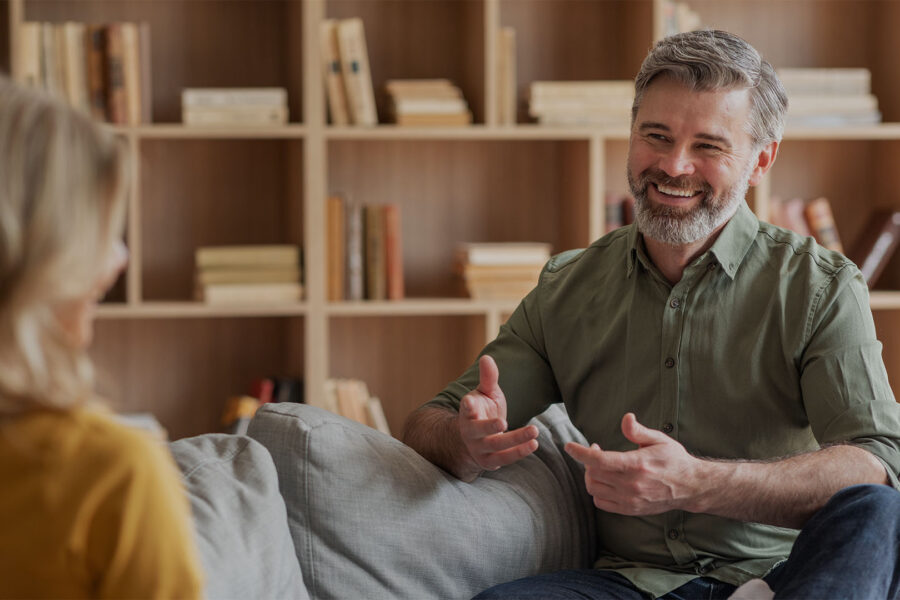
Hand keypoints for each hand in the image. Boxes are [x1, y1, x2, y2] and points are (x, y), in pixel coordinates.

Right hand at [457, 355, 539, 476]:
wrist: (474, 439)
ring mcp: (478, 448)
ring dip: (515, 440)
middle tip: (503, 422)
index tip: (468, 402)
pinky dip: (519, 452)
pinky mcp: (489, 461)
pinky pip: (504, 459)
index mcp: (468, 412)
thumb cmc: (483, 410)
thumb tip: (487, 358)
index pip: (465, 409)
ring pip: (496, 446)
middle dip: (490, 427)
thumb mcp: (485, 393)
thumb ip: (488, 378)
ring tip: (534, 430)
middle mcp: (470, 431)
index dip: (467, 406)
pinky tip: (533, 444)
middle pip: (478, 430)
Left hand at [565, 413, 701, 514]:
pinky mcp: (630, 509)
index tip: (569, 446)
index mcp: (637, 465)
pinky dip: (597, 491)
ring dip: (591, 475)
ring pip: (594, 488)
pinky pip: (601, 502)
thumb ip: (638, 431)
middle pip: (593, 474)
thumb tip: (626, 418)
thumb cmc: (674, 460)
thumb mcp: (659, 440)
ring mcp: (630, 500)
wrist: (690, 487)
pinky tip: (605, 480)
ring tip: (600, 464)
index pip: (600, 460)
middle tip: (595, 449)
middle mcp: (631, 485)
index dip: (581, 453)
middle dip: (588, 460)